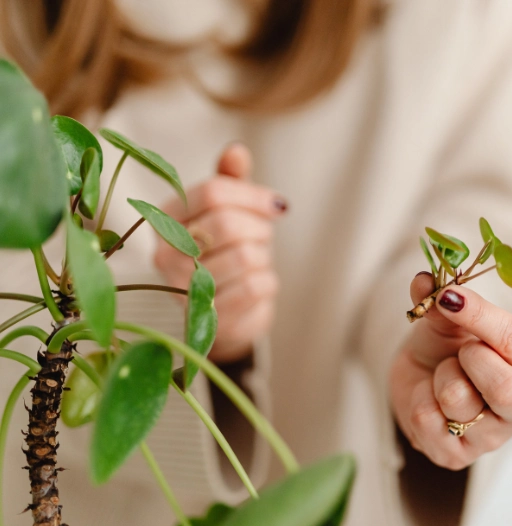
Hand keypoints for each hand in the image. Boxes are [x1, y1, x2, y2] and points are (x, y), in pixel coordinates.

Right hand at [154, 144, 285, 363]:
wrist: (226, 313)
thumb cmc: (226, 252)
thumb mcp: (229, 212)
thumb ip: (231, 182)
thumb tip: (236, 151)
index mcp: (166, 218)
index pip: (213, 192)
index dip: (253, 195)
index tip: (276, 205)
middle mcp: (165, 254)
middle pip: (227, 224)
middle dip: (258, 228)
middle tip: (261, 237)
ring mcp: (182, 290)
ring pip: (244, 256)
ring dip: (263, 256)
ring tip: (254, 261)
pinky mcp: (208, 318)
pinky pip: (254, 287)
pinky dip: (267, 282)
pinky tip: (256, 285)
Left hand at [390, 273, 511, 469]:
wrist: (422, 379)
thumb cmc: (450, 346)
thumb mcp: (450, 318)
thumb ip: (442, 301)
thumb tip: (424, 281)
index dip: (480, 316)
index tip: (449, 297)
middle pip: (505, 389)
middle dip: (471, 359)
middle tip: (460, 348)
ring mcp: (492, 438)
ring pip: (458, 400)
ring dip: (440, 376)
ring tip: (445, 375)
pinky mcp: (457, 457)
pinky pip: (429, 421)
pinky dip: (419, 400)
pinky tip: (431, 400)